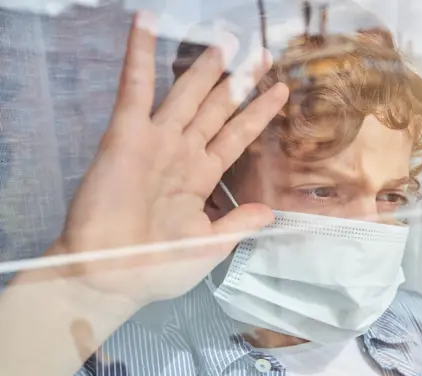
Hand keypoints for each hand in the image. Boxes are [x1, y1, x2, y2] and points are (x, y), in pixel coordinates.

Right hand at [53, 12, 288, 305]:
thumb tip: (269, 212)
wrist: (112, 276)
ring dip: (204, 68)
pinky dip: (138, 56)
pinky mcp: (126, 136)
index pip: (237, 135)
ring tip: (225, 40)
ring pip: (185, 94)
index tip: (281, 91)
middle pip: (217, 108)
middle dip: (239, 81)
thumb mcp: (209, 247)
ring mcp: (156, 142)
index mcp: (202, 177)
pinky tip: (146, 24)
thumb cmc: (158, 267)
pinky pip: (133, 90)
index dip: (258, 112)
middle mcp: (183, 153)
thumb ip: (238, 224)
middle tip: (262, 54)